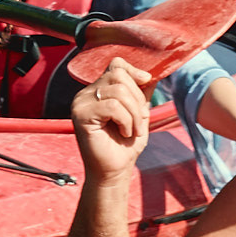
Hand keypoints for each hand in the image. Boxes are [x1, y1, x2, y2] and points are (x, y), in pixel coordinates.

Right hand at [72, 61, 152, 179]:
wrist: (114, 171)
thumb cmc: (126, 145)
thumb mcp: (139, 114)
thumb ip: (143, 93)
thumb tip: (154, 73)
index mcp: (99, 90)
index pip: (116, 65)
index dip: (134, 71)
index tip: (146, 83)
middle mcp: (86, 93)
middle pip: (119, 75)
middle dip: (137, 98)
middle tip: (140, 120)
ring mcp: (81, 103)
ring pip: (118, 91)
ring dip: (134, 113)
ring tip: (133, 130)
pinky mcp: (81, 115)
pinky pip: (112, 106)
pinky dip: (126, 120)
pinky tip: (124, 133)